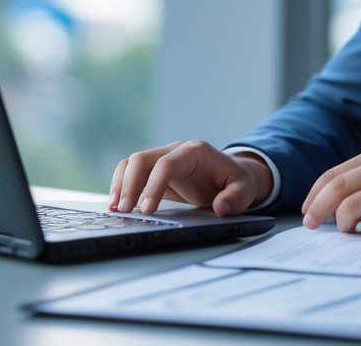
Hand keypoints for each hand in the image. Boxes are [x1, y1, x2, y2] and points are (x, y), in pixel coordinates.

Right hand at [108, 140, 271, 216]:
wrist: (232, 176)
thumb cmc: (237, 182)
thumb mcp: (245, 190)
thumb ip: (236, 198)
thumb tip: (221, 208)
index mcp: (196, 151)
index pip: (167, 163)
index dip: (154, 185)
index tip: (147, 209)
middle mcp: (176, 150)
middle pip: (143, 159)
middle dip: (129, 185)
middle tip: (124, 211)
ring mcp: (163, 158)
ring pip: (132, 163)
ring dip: (120, 184)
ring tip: (115, 209)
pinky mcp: (155, 170)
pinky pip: (132, 172)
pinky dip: (121, 185)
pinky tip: (117, 205)